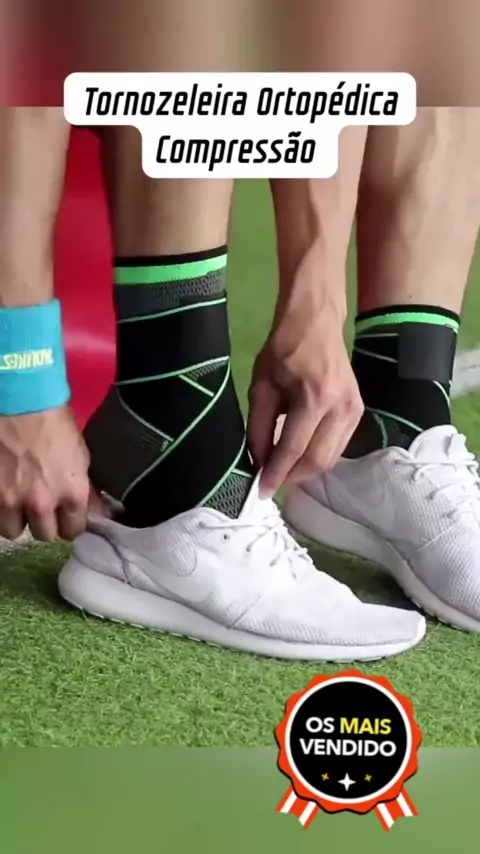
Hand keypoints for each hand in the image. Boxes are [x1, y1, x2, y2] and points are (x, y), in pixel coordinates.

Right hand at [0, 406, 96, 540]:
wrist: (21, 402)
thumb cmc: (56, 423)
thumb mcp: (81, 456)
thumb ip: (85, 490)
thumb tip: (95, 513)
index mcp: (72, 494)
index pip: (73, 530)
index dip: (69, 523)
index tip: (65, 516)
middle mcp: (42, 503)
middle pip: (44, 535)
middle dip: (45, 523)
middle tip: (42, 507)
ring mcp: (11, 500)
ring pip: (14, 531)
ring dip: (18, 519)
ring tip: (19, 502)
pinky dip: (0, 509)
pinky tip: (5, 494)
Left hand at [247, 307, 363, 496]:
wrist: (315, 324)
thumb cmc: (283, 350)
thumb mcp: (261, 388)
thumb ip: (259, 429)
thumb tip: (259, 463)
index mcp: (314, 397)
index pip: (294, 448)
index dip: (276, 473)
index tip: (261, 492)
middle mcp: (340, 407)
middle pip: (317, 461)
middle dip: (292, 477)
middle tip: (270, 483)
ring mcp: (354, 410)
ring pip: (330, 458)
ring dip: (305, 471)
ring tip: (283, 472)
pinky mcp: (359, 412)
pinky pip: (338, 446)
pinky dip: (318, 457)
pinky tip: (300, 457)